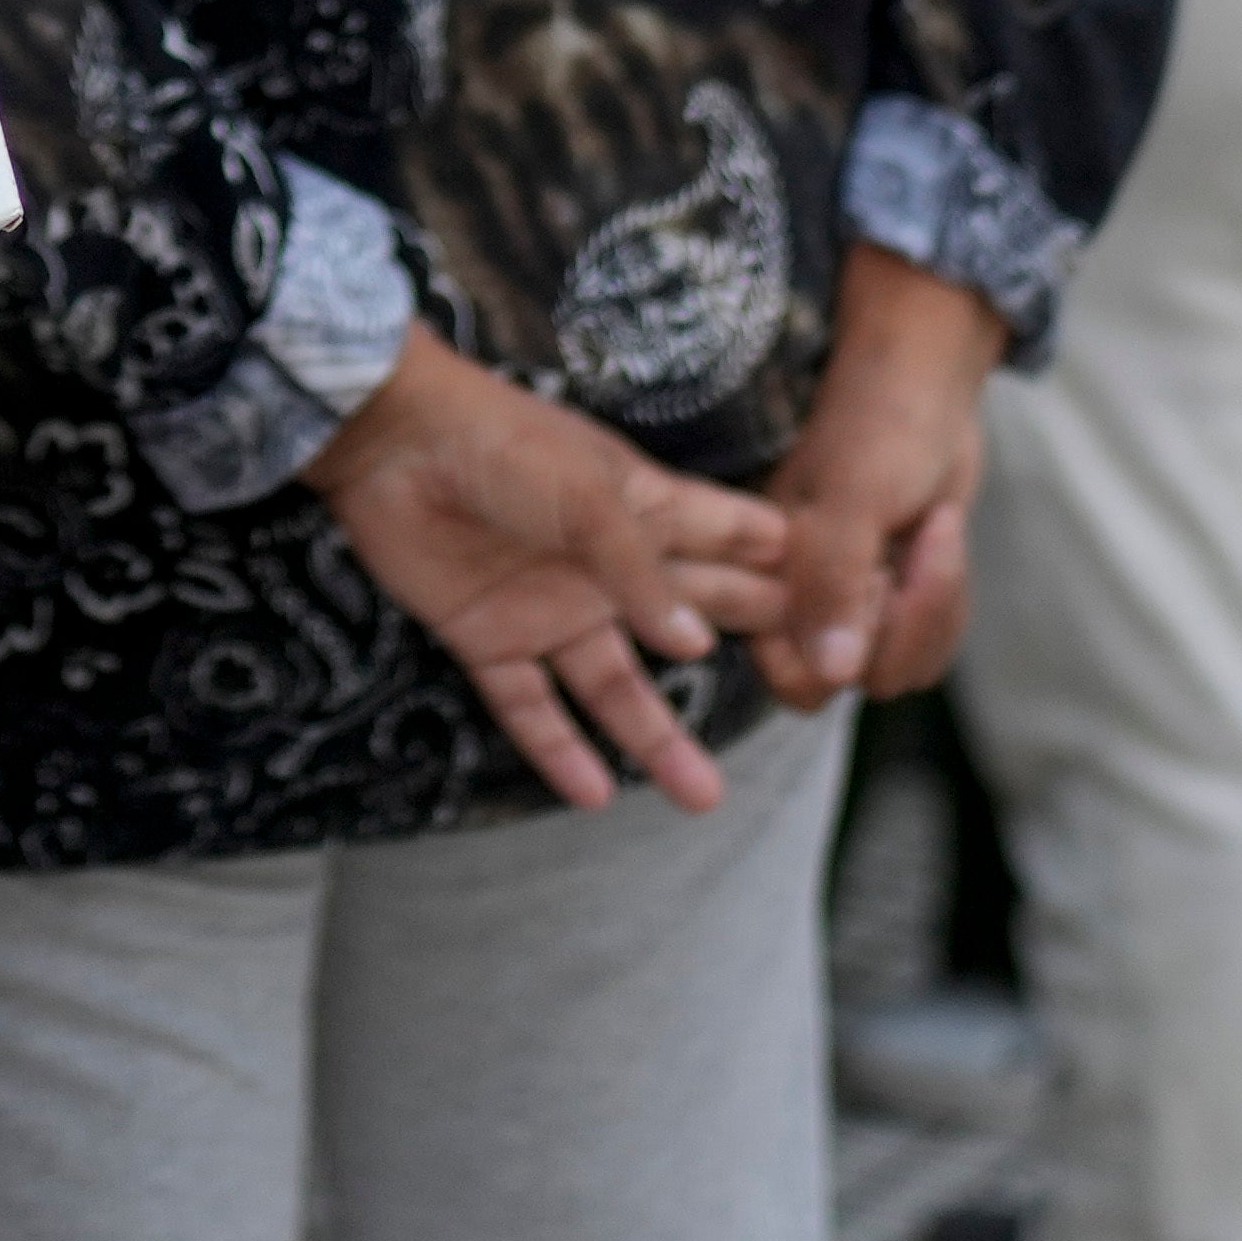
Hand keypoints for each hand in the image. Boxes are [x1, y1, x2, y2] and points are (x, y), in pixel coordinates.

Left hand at [309, 329, 795, 814]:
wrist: (389, 441)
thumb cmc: (503, 445)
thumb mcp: (591, 497)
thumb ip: (643, 573)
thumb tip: (699, 648)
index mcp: (643, 512)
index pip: (731, 541)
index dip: (783, 568)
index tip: (852, 600)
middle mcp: (606, 569)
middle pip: (691, 620)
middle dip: (750, 653)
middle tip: (813, 700)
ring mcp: (548, 608)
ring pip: (616, 688)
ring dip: (656, 739)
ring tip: (704, 799)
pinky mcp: (488, 638)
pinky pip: (532, 707)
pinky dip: (560, 750)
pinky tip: (595, 793)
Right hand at [753, 243, 995, 705]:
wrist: (925, 385)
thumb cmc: (877, 424)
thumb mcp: (853, 498)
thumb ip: (833, 581)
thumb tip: (832, 672)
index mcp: (764, 580)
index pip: (795, 677)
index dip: (848, 642)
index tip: (875, 572)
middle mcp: (798, 606)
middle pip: (859, 680)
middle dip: (907, 619)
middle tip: (918, 539)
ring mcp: (849, 610)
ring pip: (902, 670)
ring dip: (937, 604)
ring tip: (935, 528)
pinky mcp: (892, 605)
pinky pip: (929, 649)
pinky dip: (950, 602)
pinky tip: (941, 535)